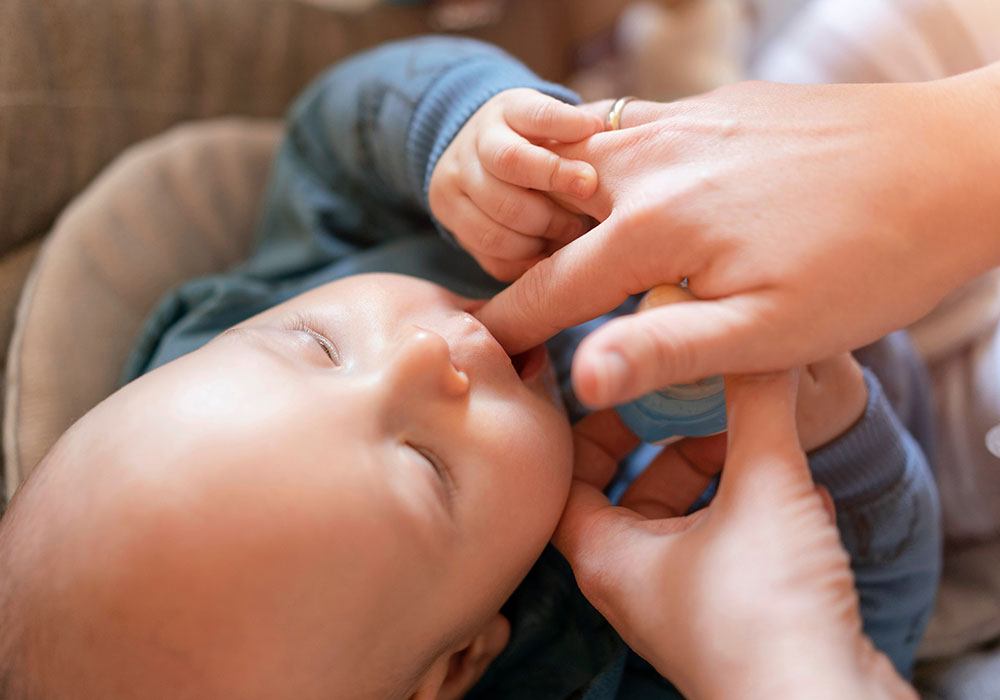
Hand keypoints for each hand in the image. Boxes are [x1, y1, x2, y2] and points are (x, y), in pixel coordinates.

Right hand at [428, 88, 603, 280]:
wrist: (477, 149)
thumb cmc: (535, 140)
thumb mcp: (553, 120)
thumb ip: (576, 127)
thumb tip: (600, 133)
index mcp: (506, 111)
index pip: (533, 123)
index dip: (561, 156)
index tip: (591, 180)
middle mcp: (470, 145)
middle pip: (507, 179)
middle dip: (551, 209)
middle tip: (579, 221)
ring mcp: (452, 184)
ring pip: (494, 226)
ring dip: (536, 237)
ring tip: (563, 235)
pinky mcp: (448, 218)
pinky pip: (486, 253)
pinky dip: (520, 260)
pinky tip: (542, 254)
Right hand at [477, 67, 999, 404]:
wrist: (953, 164)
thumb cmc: (869, 261)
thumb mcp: (770, 332)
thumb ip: (664, 351)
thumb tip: (580, 378)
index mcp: (652, 225)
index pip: (549, 286)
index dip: (510, 326)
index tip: (481, 353)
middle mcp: (649, 160)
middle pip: (547, 212)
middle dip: (526, 257)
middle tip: (532, 305)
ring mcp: (681, 121)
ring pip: (583, 161)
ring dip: (563, 206)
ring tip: (574, 249)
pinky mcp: (713, 105)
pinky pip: (632, 128)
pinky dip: (610, 165)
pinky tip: (639, 195)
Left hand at [555, 372, 914, 698]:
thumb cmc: (768, 615)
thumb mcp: (764, 490)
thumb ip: (758, 412)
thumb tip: (762, 348)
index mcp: (609, 558)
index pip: (571, 480)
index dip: (594, 430)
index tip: (631, 393)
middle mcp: (639, 586)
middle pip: (638, 495)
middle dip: (679, 448)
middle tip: (710, 406)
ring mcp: (690, 608)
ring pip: (695, 522)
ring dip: (730, 479)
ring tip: (767, 440)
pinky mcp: (740, 622)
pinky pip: (738, 552)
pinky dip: (765, 517)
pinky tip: (808, 495)